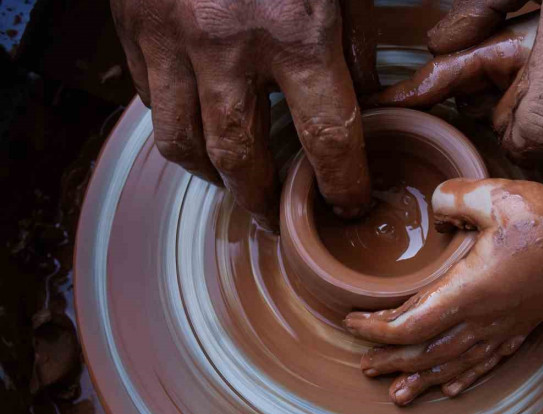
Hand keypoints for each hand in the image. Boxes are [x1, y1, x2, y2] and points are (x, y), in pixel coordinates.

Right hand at [111, 0, 372, 229]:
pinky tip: (197, 128)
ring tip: (232, 186)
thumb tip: (368, 98)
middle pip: (239, 156)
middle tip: (276, 219)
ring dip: (209, 175)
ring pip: (180, 140)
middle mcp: (226, 44)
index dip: (342, 183)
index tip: (350, 206)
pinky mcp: (135, 26)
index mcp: (294, 31)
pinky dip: (174, 123)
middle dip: (261, 199)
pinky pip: (150, 99)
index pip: (326, 135)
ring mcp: (171, 37)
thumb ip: (355, 39)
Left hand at [344, 178, 542, 405]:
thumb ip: (452, 197)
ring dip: (422, 378)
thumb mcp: (495, 194)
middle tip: (363, 367)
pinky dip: (464, 375)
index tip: (352, 321)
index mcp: (468, 291)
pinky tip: (455, 386)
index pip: (409, 325)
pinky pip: (487, 360)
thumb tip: (435, 209)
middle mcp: (483, 318)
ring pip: (454, 364)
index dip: (375, 328)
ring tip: (398, 393)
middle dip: (391, 361)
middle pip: (426, 353)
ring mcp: (504, 327)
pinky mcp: (522, 325)